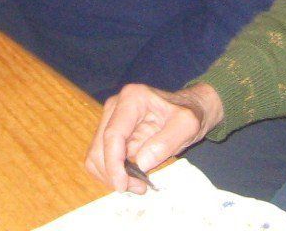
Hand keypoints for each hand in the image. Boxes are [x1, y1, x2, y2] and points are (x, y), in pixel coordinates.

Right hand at [85, 82, 224, 193]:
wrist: (189, 108)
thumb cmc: (188, 114)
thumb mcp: (187, 125)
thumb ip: (166, 141)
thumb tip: (140, 163)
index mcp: (132, 98)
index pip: (113, 135)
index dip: (113, 163)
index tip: (123, 185)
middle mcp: (115, 107)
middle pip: (99, 147)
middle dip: (114, 173)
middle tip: (138, 187)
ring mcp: (110, 120)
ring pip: (96, 156)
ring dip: (112, 176)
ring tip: (138, 184)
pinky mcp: (110, 134)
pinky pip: (102, 159)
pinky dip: (112, 173)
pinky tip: (132, 177)